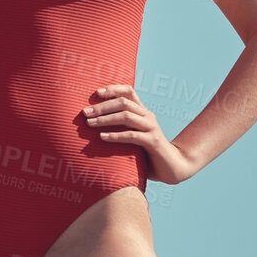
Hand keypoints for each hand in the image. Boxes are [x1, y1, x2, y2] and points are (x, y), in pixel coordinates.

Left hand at [82, 86, 197, 183]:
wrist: (172, 167)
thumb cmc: (147, 154)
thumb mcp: (133, 137)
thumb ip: (120, 129)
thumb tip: (92, 126)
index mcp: (143, 112)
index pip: (129, 91)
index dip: (113, 89)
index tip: (96, 92)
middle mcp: (148, 116)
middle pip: (124, 102)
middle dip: (102, 106)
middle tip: (85, 112)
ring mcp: (151, 128)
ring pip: (126, 116)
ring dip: (105, 119)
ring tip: (89, 123)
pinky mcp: (153, 142)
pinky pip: (132, 135)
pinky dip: (115, 135)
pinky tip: (102, 137)